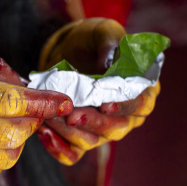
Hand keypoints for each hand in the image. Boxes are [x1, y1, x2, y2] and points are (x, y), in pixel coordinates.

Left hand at [37, 18, 159, 164]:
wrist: (70, 49)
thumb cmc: (94, 40)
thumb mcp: (104, 32)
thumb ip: (109, 45)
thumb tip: (108, 66)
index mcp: (142, 92)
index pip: (140, 105)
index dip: (124, 106)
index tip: (106, 105)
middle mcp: (126, 117)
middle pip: (116, 129)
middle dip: (93, 123)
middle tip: (72, 114)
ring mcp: (103, 130)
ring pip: (91, 141)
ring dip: (70, 131)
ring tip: (50, 117)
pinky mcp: (80, 137)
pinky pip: (72, 153)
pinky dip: (58, 148)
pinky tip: (44, 133)